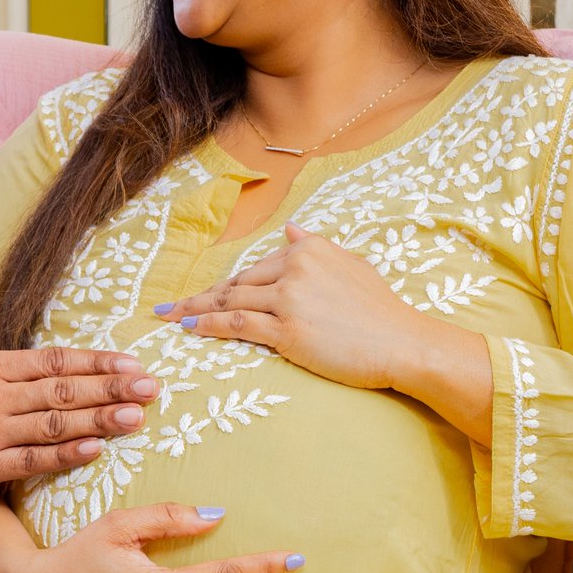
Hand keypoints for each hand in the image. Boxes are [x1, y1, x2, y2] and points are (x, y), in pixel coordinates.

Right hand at [0, 268, 160, 508]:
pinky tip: (94, 450)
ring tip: (136, 417)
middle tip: (151, 387)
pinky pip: (29, 461)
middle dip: (110, 387)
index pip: (50, 360)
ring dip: (98, 420)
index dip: (94, 361)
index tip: (130, 363)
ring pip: (53, 424)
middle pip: (61, 389)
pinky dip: (63, 455)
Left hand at [151, 224, 435, 390]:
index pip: (257, 268)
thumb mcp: (352, 264)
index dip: (227, 285)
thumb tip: (290, 230)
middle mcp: (295, 266)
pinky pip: (237, 325)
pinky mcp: (288, 330)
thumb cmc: (382, 311)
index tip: (204, 295)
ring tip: (169, 317)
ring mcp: (289, 298)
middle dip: (200, 297)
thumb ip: (317, 248)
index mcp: (308, 248)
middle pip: (237, 284)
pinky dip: (209, 326)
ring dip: (194, 309)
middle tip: (168, 307)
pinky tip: (190, 328)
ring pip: (230, 302)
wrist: (403, 342)